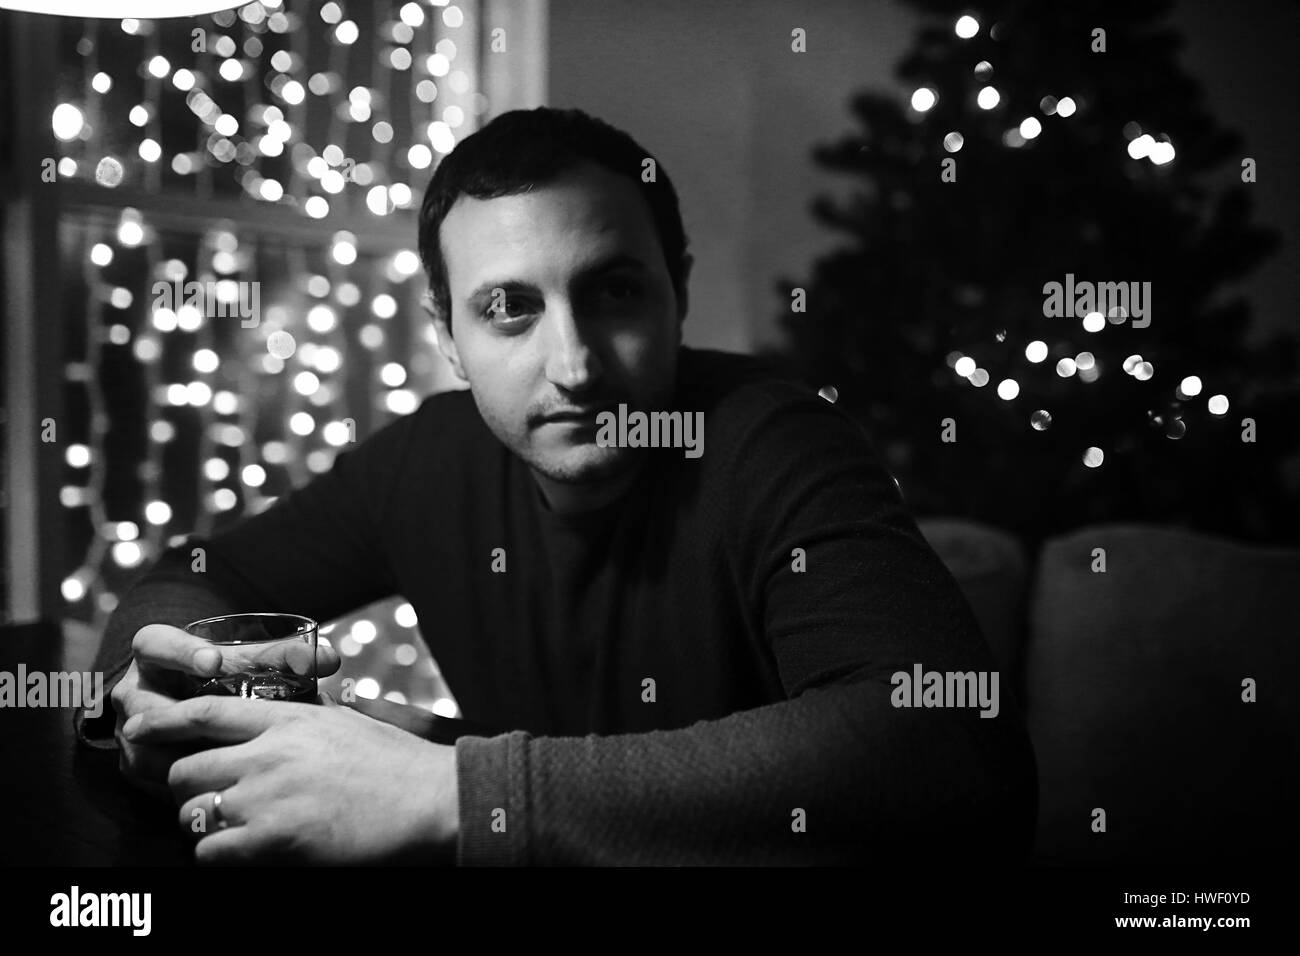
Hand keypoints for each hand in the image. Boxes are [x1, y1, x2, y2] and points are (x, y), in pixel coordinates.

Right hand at [111, 624, 340, 801]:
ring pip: (145, 748)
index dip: (181, 653)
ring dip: (182, 756)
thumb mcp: (247, 657)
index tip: (215, 663)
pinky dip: (182, 783)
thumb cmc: (228, 670)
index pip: (155, 642)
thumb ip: (284, 657)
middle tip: (214, 727)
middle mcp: (137, 689)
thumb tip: (329, 661)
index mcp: (156, 650)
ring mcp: (130, 728)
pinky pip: (152, 778)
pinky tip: (217, 787)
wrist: (196, 697)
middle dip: (179, 718)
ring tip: (221, 761)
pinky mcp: (137, 761)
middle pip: (146, 705)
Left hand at [123, 693, 458, 864]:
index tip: (137, 726)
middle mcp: (269, 753)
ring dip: (204, 826)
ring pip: (192, 813)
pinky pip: (211, 852)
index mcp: (289, 718)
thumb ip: (305, 720)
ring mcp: (269, 796)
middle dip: (188, 787)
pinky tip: (245, 853)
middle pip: (187, 768)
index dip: (163, 719)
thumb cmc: (398, 764)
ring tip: (232, 831)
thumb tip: (284, 721)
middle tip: (208, 800)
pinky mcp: (275, 839)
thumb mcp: (347, 724)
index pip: (206, 711)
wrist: (430, 800)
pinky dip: (220, 856)